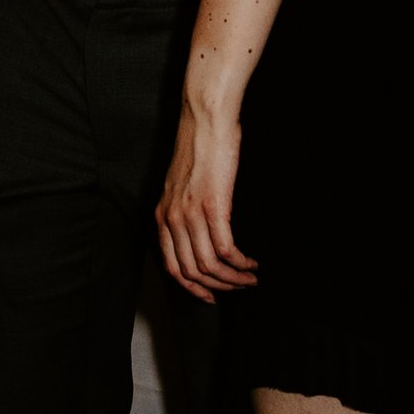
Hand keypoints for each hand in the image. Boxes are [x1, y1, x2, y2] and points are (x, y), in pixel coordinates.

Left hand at [156, 104, 258, 304]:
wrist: (205, 118)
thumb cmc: (200, 144)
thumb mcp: (182, 182)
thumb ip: (185, 208)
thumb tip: (201, 230)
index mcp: (162, 214)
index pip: (171, 266)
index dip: (192, 287)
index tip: (210, 295)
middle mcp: (172, 218)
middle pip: (191, 271)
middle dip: (217, 287)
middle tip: (238, 287)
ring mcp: (191, 214)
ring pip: (209, 265)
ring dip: (233, 278)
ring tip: (250, 277)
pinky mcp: (213, 206)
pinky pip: (225, 249)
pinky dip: (240, 262)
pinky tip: (251, 261)